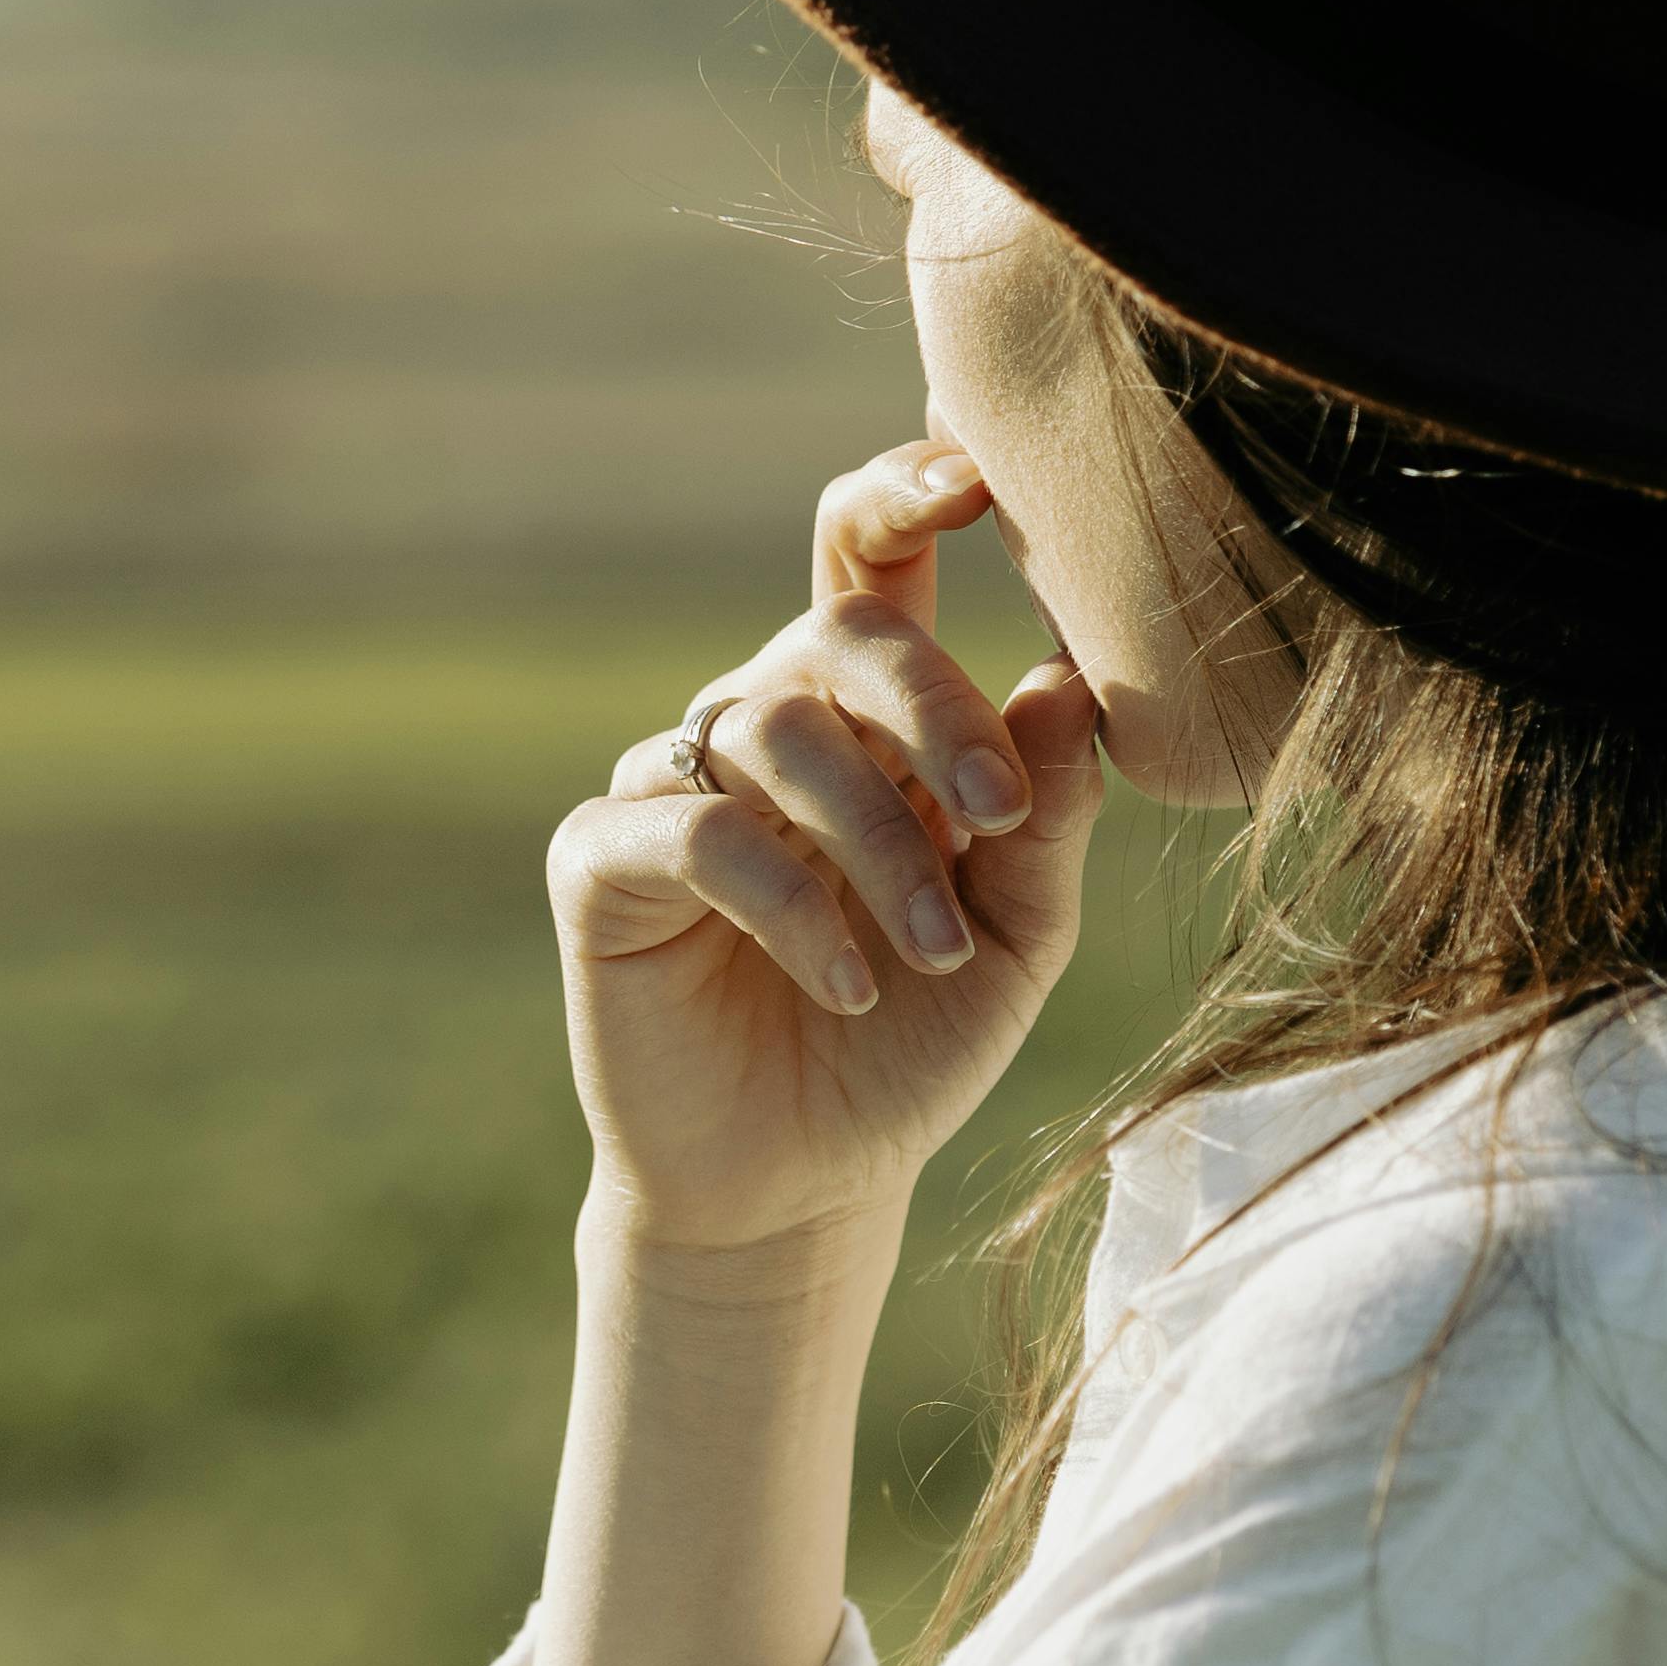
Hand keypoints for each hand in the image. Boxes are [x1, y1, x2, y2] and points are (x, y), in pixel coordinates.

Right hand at [546, 438, 1115, 1257]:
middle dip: (932, 710)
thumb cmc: (913, 1043)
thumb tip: (1064, 676)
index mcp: (868, 715)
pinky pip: (694, 832)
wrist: (801, 1188)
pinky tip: (848, 980)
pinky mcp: (602, 863)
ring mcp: (672, 785)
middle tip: (999, 816)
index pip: (872, 557)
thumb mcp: (1017, 934)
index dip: (908, 488)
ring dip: (875, 840)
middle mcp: (763, 723)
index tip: (978, 477)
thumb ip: (1045, 812)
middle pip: (838, 636)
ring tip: (932, 953)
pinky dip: (789, 902)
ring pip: (772, 732)